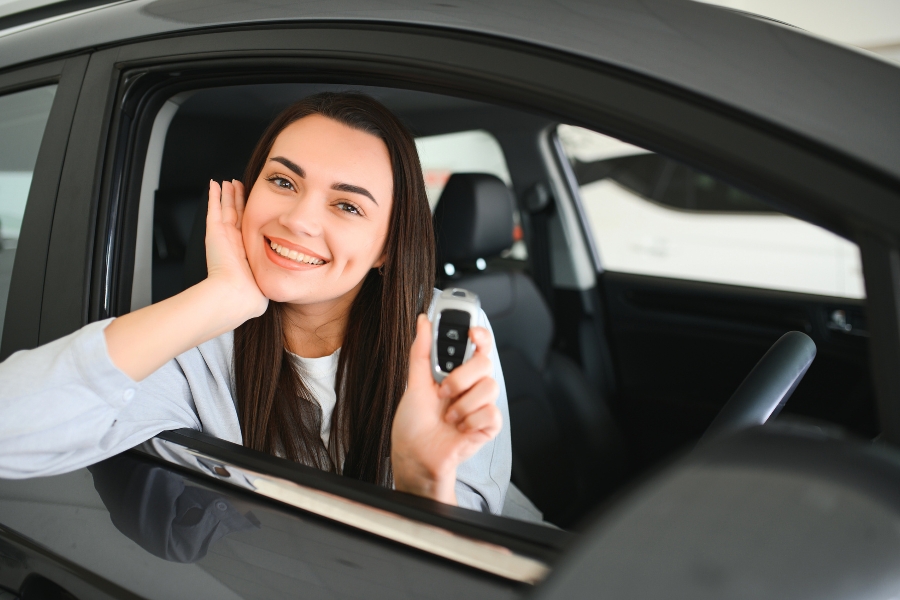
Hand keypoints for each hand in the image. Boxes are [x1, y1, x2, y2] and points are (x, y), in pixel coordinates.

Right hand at [205, 180, 267, 319]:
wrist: (235, 297)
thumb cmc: (251, 296)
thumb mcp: (265, 282)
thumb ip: (271, 277)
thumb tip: (282, 281)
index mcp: (244, 254)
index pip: (248, 229)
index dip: (249, 215)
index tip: (252, 203)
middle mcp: (232, 244)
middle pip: (235, 215)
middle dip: (236, 200)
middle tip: (235, 185)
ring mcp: (222, 237)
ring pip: (225, 209)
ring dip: (226, 195)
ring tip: (225, 182)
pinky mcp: (214, 234)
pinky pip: (214, 210)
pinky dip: (213, 197)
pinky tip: (213, 185)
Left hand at [391, 314, 501, 504]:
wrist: (415, 456)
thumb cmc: (414, 423)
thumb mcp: (414, 383)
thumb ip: (420, 351)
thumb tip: (423, 321)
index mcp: (456, 371)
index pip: (477, 345)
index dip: (480, 335)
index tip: (471, 333)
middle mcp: (471, 385)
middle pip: (485, 362)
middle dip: (461, 377)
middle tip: (443, 391)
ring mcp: (481, 405)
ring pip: (489, 387)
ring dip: (462, 403)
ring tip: (448, 415)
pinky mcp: (488, 425)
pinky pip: (491, 412)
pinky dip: (469, 421)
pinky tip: (458, 428)